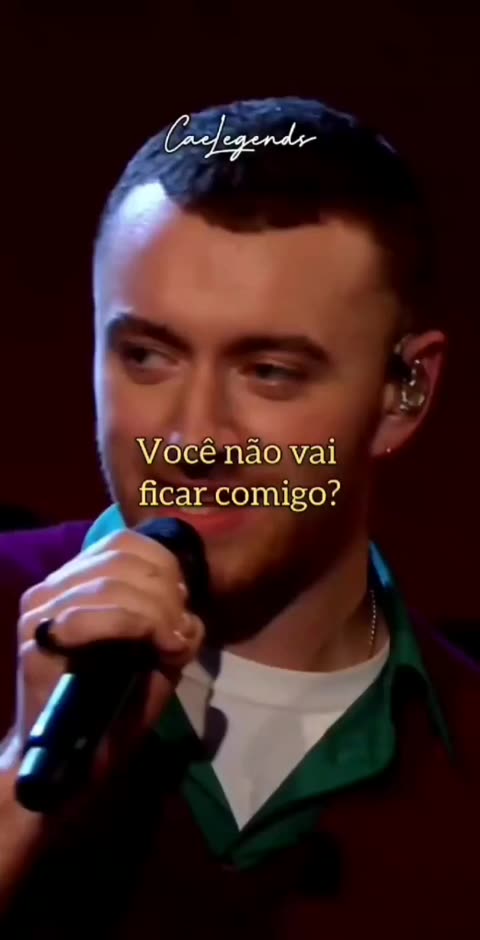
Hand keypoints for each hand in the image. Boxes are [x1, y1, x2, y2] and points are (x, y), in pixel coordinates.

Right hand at [16, 529, 204, 772]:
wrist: (76, 764)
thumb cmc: (118, 707)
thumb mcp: (158, 654)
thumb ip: (173, 620)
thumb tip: (188, 608)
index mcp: (77, 583)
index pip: (124, 544)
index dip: (163, 565)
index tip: (182, 604)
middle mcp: (52, 589)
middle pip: (122, 560)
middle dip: (165, 594)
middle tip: (179, 634)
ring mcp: (40, 613)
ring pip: (114, 584)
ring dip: (157, 613)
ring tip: (172, 645)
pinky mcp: (38, 642)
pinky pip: (94, 615)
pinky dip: (139, 625)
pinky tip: (161, 647)